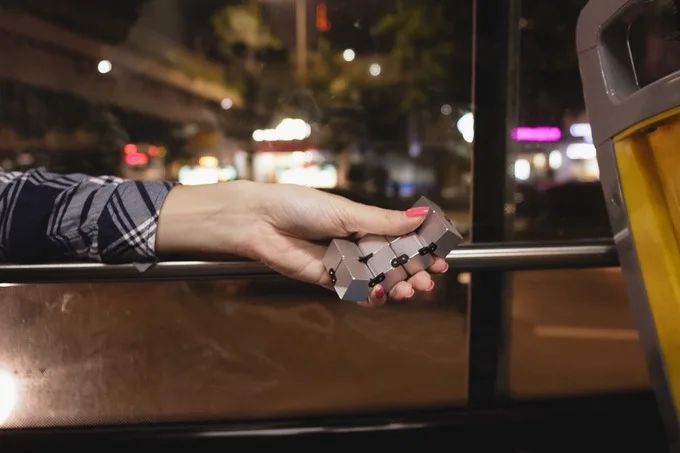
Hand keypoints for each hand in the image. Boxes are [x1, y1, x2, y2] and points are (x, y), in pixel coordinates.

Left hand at [156, 181, 448, 306]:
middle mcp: (356, 242)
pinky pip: (354, 292)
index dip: (422, 249)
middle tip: (427, 280)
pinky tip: (380, 297)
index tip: (441, 259)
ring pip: (378, 279)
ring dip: (396, 286)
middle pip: (393, 262)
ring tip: (407, 289)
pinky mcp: (327, 280)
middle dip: (413, 272)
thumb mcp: (346, 212)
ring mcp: (343, 262)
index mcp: (364, 221)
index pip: (401, 237)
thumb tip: (421, 216)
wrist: (259, 222)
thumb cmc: (299, 206)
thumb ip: (383, 221)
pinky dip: (369, 297)